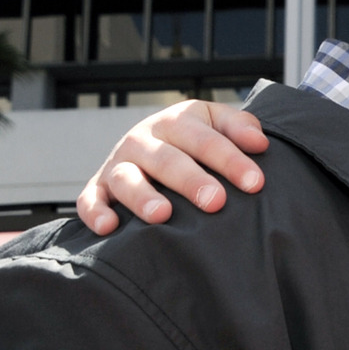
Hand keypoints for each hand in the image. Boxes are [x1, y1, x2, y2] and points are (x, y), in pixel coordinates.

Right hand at [75, 101, 269, 234]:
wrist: (154, 142)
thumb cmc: (195, 139)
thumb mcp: (217, 123)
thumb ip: (239, 127)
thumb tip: (259, 143)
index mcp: (175, 122)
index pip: (204, 139)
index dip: (230, 160)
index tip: (255, 183)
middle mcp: (143, 140)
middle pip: (167, 159)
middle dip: (191, 180)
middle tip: (216, 202)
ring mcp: (118, 164)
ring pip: (127, 178)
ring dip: (143, 196)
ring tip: (163, 215)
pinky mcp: (98, 187)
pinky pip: (89, 200)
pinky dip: (95, 212)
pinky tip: (110, 227)